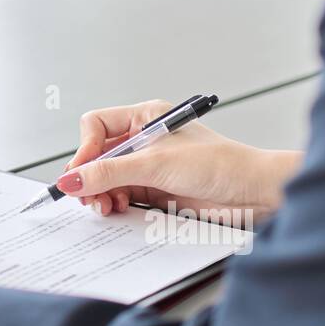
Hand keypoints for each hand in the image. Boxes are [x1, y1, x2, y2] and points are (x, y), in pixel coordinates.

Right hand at [61, 100, 300, 218]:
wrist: (252, 193)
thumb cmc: (219, 164)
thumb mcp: (156, 164)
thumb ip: (109, 172)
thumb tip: (72, 179)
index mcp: (145, 117)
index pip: (97, 126)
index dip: (85, 149)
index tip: (82, 172)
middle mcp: (144, 139)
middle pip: (99, 154)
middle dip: (90, 176)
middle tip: (87, 196)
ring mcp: (149, 165)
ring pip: (108, 177)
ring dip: (101, 192)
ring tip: (105, 206)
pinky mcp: (156, 189)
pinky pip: (123, 194)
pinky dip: (116, 202)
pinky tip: (119, 208)